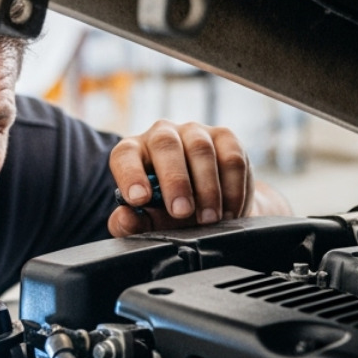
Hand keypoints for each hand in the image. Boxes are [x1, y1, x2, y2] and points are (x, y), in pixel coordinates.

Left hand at [107, 120, 251, 236]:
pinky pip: (232, 158)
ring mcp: (195, 133)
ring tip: (208, 220)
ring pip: (202, 150)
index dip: (130, 174)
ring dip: (207, 189)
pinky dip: (233, 189)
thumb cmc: (167, 213)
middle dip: (175, 181)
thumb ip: (131, 224)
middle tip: (181, 213)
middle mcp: (162, 135)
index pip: (125, 155)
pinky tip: (230, 213)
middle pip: (166, 145)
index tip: (138, 199)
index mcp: (133, 152)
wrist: (207, 210)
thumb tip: (125, 217)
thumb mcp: (147, 223)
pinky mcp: (225, 138)